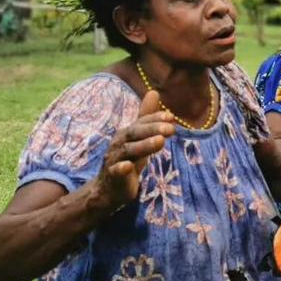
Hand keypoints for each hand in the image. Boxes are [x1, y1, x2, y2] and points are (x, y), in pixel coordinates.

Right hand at [95, 91, 174, 208]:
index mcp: (127, 133)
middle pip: (135, 133)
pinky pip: (116, 171)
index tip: (171, 116)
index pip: (142, 123)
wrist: (109, 188)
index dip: (155, 118)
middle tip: (170, 128)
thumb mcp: (139, 137)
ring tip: (161, 142)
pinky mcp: (113, 176)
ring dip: (144, 146)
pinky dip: (121, 168)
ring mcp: (115, 159)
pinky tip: (128, 166)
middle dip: (152, 130)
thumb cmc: (127, 159)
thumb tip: (154, 91)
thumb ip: (146, 117)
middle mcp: (120, 143)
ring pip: (129, 151)